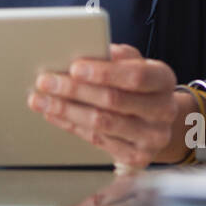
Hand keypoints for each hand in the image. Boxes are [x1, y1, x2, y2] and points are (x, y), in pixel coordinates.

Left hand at [27, 43, 181, 167]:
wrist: (157, 120)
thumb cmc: (139, 85)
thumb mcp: (133, 63)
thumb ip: (114, 57)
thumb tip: (85, 49)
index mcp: (163, 79)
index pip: (135, 76)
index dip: (104, 72)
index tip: (74, 67)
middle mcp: (163, 110)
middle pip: (114, 101)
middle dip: (74, 90)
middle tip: (45, 81)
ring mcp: (152, 137)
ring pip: (102, 123)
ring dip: (66, 110)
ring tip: (41, 99)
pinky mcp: (137, 157)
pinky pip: (97, 140)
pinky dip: (71, 125)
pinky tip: (54, 114)